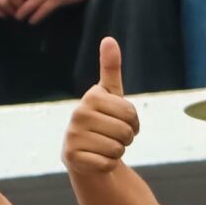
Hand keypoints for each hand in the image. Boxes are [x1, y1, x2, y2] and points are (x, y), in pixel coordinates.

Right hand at [64, 40, 139, 175]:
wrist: (86, 153)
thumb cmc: (103, 121)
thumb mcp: (110, 95)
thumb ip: (110, 68)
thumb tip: (109, 39)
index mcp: (91, 96)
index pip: (130, 112)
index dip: (134, 122)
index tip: (121, 121)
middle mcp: (78, 113)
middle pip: (125, 132)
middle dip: (126, 138)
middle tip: (113, 136)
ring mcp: (72, 135)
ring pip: (117, 149)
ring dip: (117, 152)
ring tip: (105, 147)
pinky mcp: (72, 157)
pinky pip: (107, 164)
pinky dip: (108, 165)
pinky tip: (97, 159)